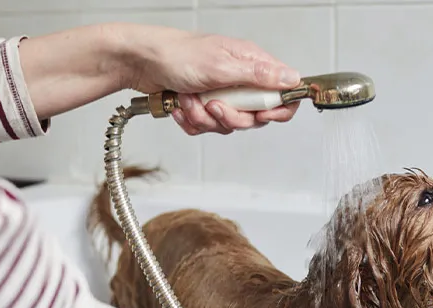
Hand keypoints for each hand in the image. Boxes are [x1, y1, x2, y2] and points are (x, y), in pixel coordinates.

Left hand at [114, 24, 301, 135]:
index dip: (278, 108)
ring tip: (190, 100)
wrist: (140, 62)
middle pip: (255, 116)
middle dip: (231, 116)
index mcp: (250, 64)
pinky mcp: (204, 106)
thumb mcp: (222, 66)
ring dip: (206, 118)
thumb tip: (292, 79)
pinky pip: (208, 127)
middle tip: (214, 105)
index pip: (282, 91)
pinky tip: (182, 106)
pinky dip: (192, 121)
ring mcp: (222, 94)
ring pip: (229, 124)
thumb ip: (259, 76)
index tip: (262, 115)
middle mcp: (239, 80)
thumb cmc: (176, 54)